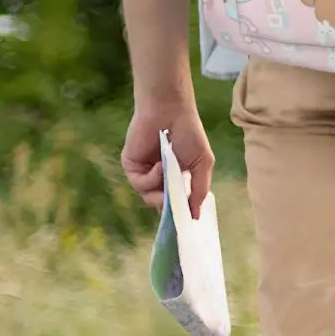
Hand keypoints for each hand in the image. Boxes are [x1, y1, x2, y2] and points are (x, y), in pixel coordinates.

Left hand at [121, 100, 213, 221]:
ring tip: (170, 174)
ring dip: (161, 190)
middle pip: (161, 204)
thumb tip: (196, 216)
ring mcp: (144, 173)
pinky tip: (160, 165)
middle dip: (170, 207)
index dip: (179, 213)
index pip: (175, 202)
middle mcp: (159, 178)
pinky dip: (152, 178)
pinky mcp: (131, 167)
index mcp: (176, 177)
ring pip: (149, 197)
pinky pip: (140, 184)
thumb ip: (199, 190)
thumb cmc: (190, 133)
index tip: (185, 224)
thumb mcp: (202, 163)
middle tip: (177, 206)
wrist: (170, 111)